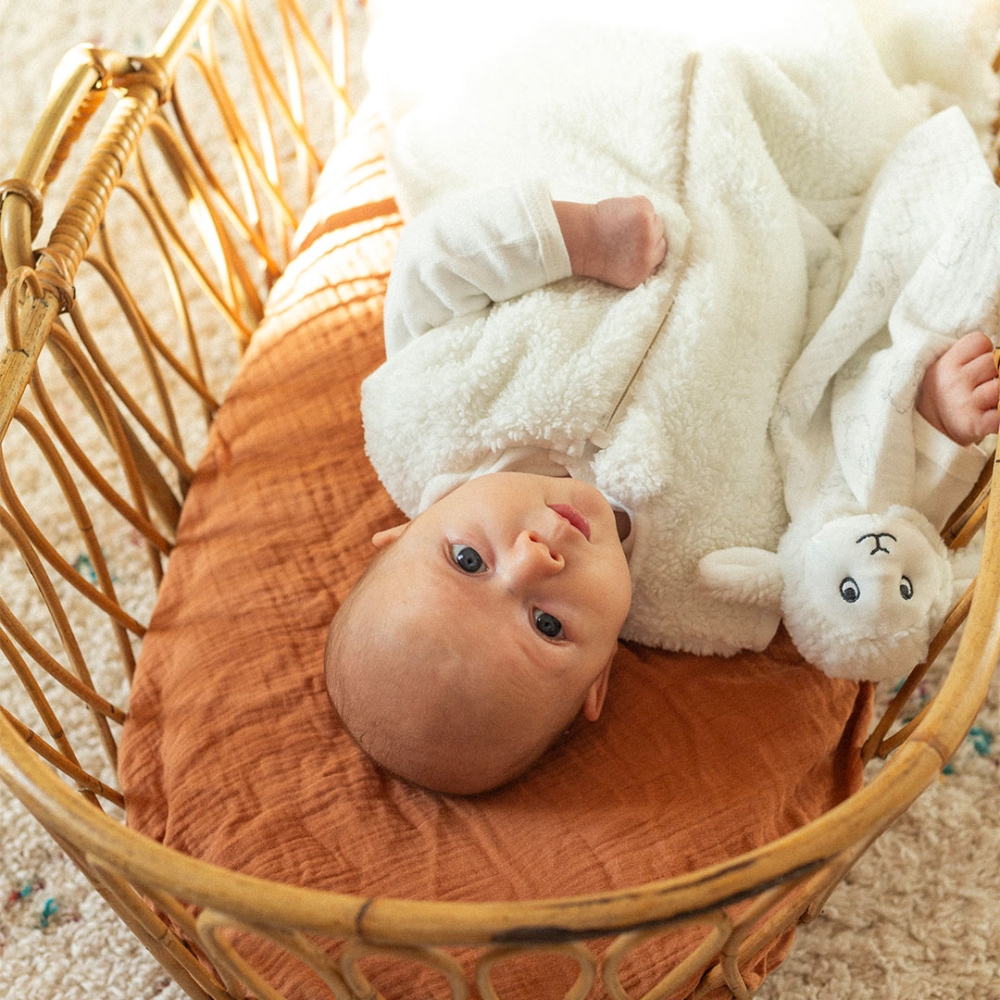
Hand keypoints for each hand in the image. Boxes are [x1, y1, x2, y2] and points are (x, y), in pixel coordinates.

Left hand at [554, 195, 666, 289]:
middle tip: (627, 228)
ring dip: (642, 218)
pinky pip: (646, 205)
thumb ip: (638, 261)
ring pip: (655, 219)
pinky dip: (634, 205)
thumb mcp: (619, 269)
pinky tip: (619, 212)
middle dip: (647, 231)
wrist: (576, 238)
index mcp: (641, 272)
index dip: (648, 244)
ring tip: (620, 221)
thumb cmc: (591, 251)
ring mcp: (648, 232)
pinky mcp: (644, 211)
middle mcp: (648, 255)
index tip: (637, 238)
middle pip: (660, 235)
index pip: (659, 253)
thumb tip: (654, 247)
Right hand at [916, 331, 998, 445]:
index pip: (979, 342)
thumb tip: (999, 360)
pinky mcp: (974, 424)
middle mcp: (953, 382)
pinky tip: (991, 415)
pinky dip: (998, 416)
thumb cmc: (947, 393)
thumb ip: (972, 357)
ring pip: (999, 386)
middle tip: (980, 384)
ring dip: (997, 394)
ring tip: (985, 400)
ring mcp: (963, 404)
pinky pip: (999, 416)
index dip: (983, 352)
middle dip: (993, 372)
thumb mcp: (947, 368)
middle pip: (993, 362)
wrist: (929, 430)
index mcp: (945, 365)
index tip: (974, 365)